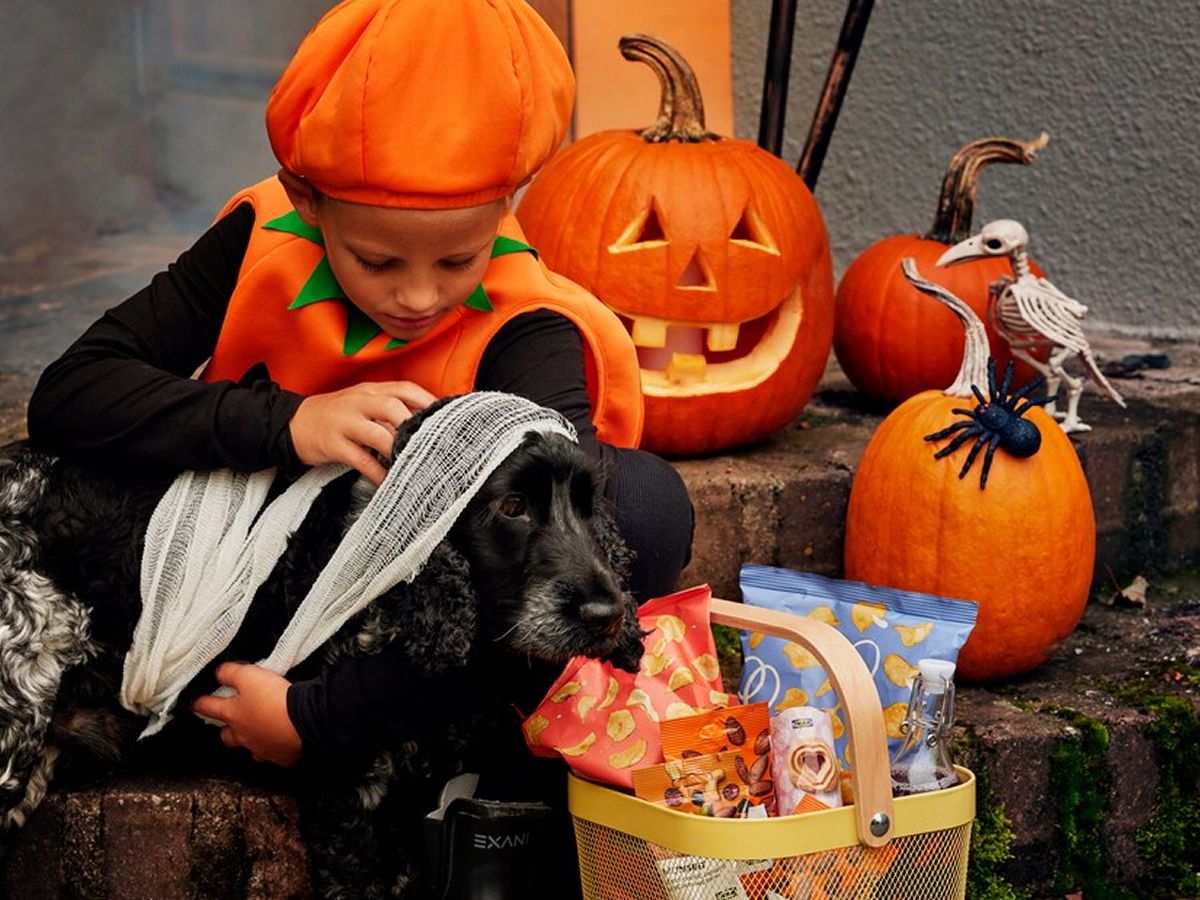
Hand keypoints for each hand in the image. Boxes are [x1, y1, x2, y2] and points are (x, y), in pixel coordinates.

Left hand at [192, 662, 301, 766]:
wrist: (304, 721)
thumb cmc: (275, 700)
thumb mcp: (250, 675)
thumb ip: (231, 673)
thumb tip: (219, 673)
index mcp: (233, 714)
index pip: (208, 707)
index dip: (199, 703)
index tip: (194, 702)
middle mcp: (243, 735)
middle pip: (226, 735)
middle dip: (225, 728)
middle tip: (230, 720)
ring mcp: (261, 748)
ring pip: (248, 747)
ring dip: (249, 739)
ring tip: (256, 730)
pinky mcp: (280, 756)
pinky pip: (272, 754)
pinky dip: (273, 748)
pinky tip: (279, 741)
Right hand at [289, 381, 436, 483]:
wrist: (292, 423)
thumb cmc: (336, 416)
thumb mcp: (361, 403)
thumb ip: (389, 409)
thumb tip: (423, 423)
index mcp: (369, 390)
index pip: (404, 388)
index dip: (427, 401)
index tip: (445, 418)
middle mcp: (358, 402)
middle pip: (393, 407)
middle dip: (414, 425)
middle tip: (430, 444)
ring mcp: (344, 423)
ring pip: (377, 433)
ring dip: (398, 450)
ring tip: (412, 463)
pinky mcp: (333, 445)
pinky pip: (360, 459)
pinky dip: (377, 472)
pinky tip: (388, 481)